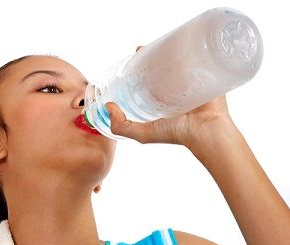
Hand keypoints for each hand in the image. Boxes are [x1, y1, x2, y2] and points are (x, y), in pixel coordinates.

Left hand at [105, 45, 234, 147]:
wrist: (206, 130)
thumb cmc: (177, 134)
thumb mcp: (143, 134)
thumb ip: (122, 126)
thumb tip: (108, 106)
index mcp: (162, 102)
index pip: (147, 80)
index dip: (138, 70)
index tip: (130, 60)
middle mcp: (175, 90)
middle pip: (161, 67)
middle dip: (151, 56)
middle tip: (143, 50)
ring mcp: (190, 80)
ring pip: (177, 60)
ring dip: (168, 49)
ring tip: (158, 42)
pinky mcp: (205, 73)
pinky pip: (196, 56)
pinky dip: (189, 47)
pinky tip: (179, 40)